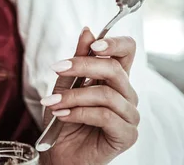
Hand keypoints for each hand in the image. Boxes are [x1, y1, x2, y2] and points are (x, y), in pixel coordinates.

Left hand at [39, 29, 139, 164]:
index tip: (94, 44)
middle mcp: (127, 95)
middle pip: (114, 69)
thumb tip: (87, 30)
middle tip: (57, 68)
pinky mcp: (127, 135)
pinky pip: (105, 116)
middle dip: (82, 66)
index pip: (127, 51)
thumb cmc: (64, 119)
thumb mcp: (65, 85)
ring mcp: (130, 115)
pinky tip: (62, 115)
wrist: (59, 154)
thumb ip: (78, 60)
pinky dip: (79, 113)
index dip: (115, 43)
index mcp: (115, 79)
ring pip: (106, 94)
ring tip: (52, 103)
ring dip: (74, 96)